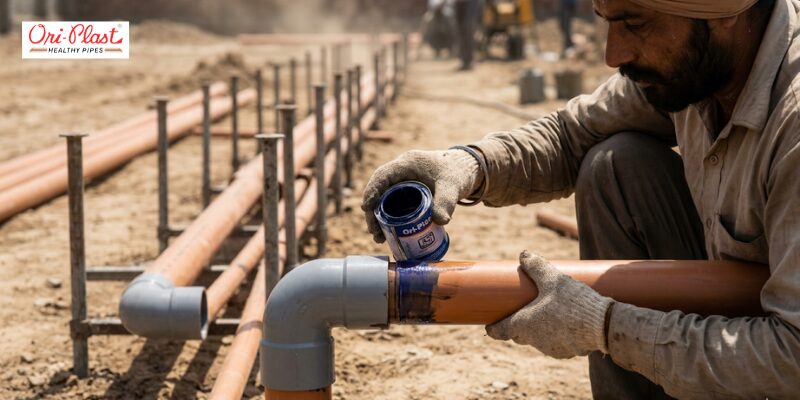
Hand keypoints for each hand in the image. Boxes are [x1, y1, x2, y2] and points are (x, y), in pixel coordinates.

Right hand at [361, 149, 480, 242]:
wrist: (465, 171)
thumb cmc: (458, 173)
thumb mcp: (453, 186)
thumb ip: (446, 202)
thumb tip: (441, 221)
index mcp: (408, 163)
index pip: (383, 175)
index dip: (372, 190)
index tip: (366, 208)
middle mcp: (401, 171)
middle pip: (379, 190)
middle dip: (373, 212)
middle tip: (374, 232)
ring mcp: (402, 182)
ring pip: (383, 199)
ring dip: (378, 218)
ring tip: (379, 238)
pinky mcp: (406, 192)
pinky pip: (392, 204)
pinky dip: (388, 218)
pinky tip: (388, 234)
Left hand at [486, 251, 613, 358]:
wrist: (603, 325)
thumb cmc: (573, 302)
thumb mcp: (553, 278)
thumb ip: (536, 266)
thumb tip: (523, 254)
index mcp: (523, 325)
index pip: (499, 332)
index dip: (493, 328)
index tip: (489, 324)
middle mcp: (534, 341)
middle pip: (518, 334)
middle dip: (517, 324)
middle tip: (521, 309)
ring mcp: (551, 349)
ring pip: (537, 339)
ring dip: (538, 329)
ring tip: (546, 311)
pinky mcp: (568, 352)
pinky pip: (556, 343)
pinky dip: (556, 334)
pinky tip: (565, 322)